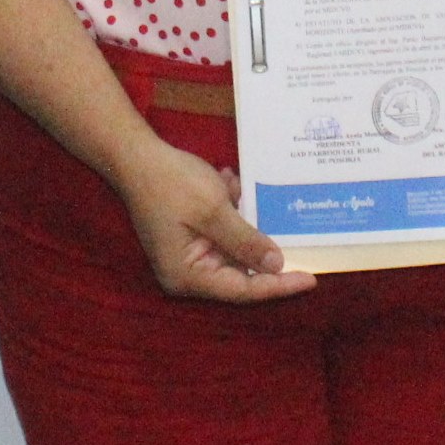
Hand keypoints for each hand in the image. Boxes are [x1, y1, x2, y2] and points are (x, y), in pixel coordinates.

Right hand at [105, 134, 317, 304]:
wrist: (133, 154)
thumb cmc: (170, 183)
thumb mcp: (213, 210)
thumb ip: (246, 241)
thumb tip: (276, 266)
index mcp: (189, 276)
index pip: (243, 289)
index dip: (278, 285)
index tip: (311, 279)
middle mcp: (187, 273)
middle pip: (238, 271)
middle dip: (259, 243)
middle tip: (294, 231)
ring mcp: (186, 254)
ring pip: (232, 246)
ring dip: (242, 219)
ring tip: (237, 190)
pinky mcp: (188, 235)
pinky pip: (220, 231)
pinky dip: (228, 209)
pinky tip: (226, 183)